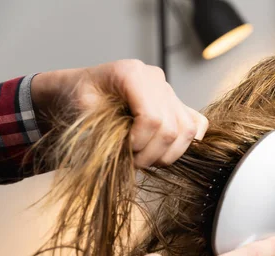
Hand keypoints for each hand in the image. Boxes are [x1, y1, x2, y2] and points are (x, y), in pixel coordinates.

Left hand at [31, 59, 207, 167]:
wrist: (80, 90)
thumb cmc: (77, 97)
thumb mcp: (80, 109)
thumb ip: (103, 127)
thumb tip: (125, 153)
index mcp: (131, 74)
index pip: (152, 118)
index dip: (140, 143)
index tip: (124, 152)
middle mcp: (156, 79)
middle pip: (171, 128)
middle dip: (152, 153)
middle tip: (133, 163)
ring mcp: (169, 91)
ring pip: (187, 130)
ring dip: (168, 154)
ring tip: (147, 160)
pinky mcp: (177, 104)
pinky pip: (197, 124)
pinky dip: (187, 143)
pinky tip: (167, 151)